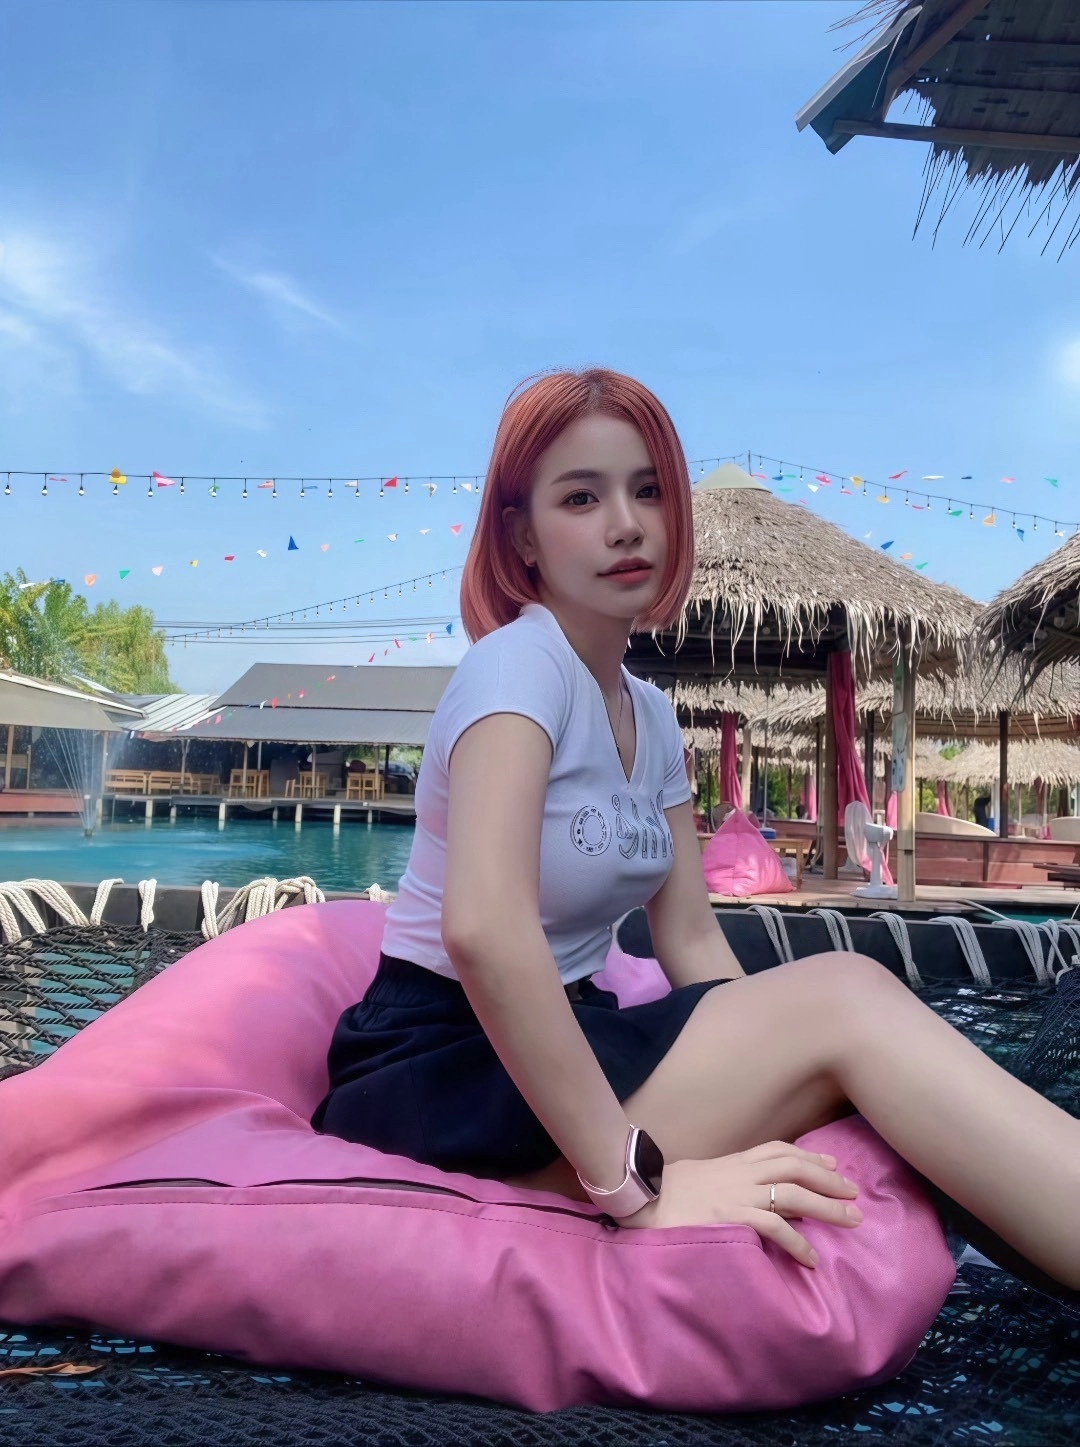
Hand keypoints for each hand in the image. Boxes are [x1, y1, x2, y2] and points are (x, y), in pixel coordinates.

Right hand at [618, 1140, 861, 1267]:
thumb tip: (746, 1193)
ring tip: (850, 1220)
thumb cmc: (663, 1189)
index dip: (808, 1155)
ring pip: (793, 1193)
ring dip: (827, 1206)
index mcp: (732, 1162)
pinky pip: (773, 1227)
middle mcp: (740, 1173)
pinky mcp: (732, 1216)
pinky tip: (811, 1258)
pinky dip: (797, 1241)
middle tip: (853, 1192)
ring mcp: (738, 1194)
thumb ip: (725, 1180)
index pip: (778, 1150)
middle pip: (795, 1167)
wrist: (639, 1196)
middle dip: (828, 1179)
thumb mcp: (699, 1176)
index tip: (832, 1163)